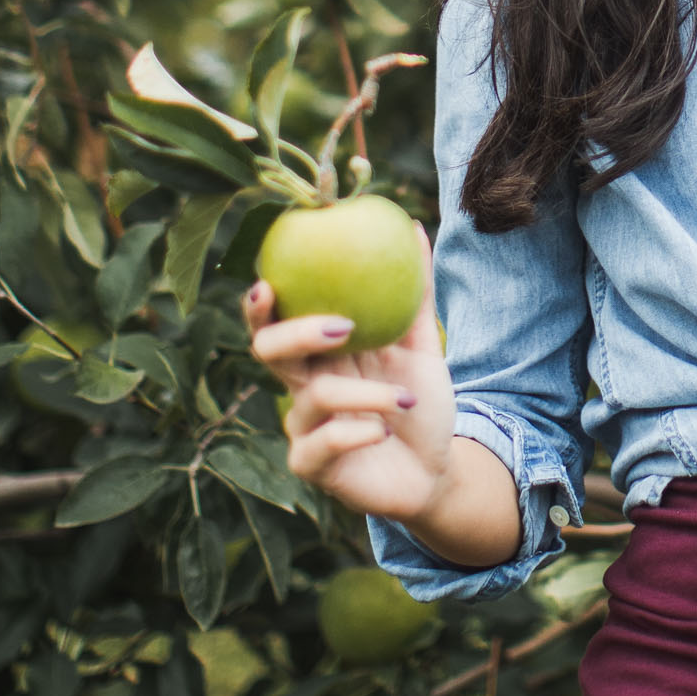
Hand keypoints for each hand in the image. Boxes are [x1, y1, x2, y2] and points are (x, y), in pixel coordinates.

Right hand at [245, 223, 456, 522]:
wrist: (436, 467)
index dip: (260, 302)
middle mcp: (302, 385)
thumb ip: (415, 293)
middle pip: (269, 352)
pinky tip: (384, 428)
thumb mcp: (422, 345)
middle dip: (295, 334)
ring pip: (312, 397)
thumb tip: (415, 227)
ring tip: (404, 396)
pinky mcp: (313, 468)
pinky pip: (321, 444)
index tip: (268, 278)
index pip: (276, 320)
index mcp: (318, 353)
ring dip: (364, 392)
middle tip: (341, 326)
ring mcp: (303, 428)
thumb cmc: (419, 402)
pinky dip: (357, 430)